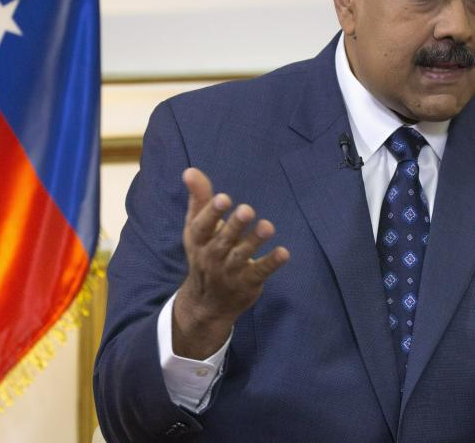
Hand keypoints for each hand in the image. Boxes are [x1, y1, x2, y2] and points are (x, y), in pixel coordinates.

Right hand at [172, 168, 289, 358]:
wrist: (207, 303)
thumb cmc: (204, 253)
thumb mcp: (197, 228)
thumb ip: (199, 198)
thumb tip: (190, 171)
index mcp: (198, 241)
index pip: (202, 227)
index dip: (212, 213)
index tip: (224, 198)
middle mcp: (212, 257)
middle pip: (223, 241)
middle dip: (235, 225)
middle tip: (247, 210)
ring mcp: (229, 272)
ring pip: (241, 256)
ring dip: (254, 241)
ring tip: (267, 227)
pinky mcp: (248, 283)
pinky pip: (260, 272)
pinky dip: (271, 263)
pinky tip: (284, 253)